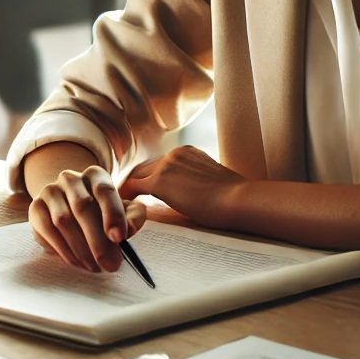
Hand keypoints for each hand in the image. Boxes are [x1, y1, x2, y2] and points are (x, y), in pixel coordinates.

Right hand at [28, 165, 147, 272]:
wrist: (69, 210)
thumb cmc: (101, 212)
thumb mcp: (123, 211)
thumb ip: (133, 216)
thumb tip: (129, 229)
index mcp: (94, 175)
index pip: (104, 190)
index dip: (113, 214)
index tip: (119, 238)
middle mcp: (70, 178)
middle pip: (82, 207)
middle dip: (98, 240)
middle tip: (110, 264)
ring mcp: (50, 191)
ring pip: (63, 220)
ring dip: (80, 248)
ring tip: (94, 267)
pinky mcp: (35, 207)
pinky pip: (47, 230)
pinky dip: (63, 250)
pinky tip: (76, 262)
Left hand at [119, 145, 247, 226]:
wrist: (239, 200)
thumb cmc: (234, 198)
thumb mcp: (212, 181)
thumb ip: (195, 180)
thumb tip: (190, 193)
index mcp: (188, 152)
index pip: (160, 162)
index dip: (150, 175)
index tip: (144, 187)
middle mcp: (175, 153)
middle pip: (145, 166)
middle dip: (136, 180)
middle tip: (126, 194)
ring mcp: (166, 165)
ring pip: (138, 175)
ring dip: (130, 188)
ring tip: (121, 202)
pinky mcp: (160, 181)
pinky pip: (134, 187)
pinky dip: (127, 195)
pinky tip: (123, 206)